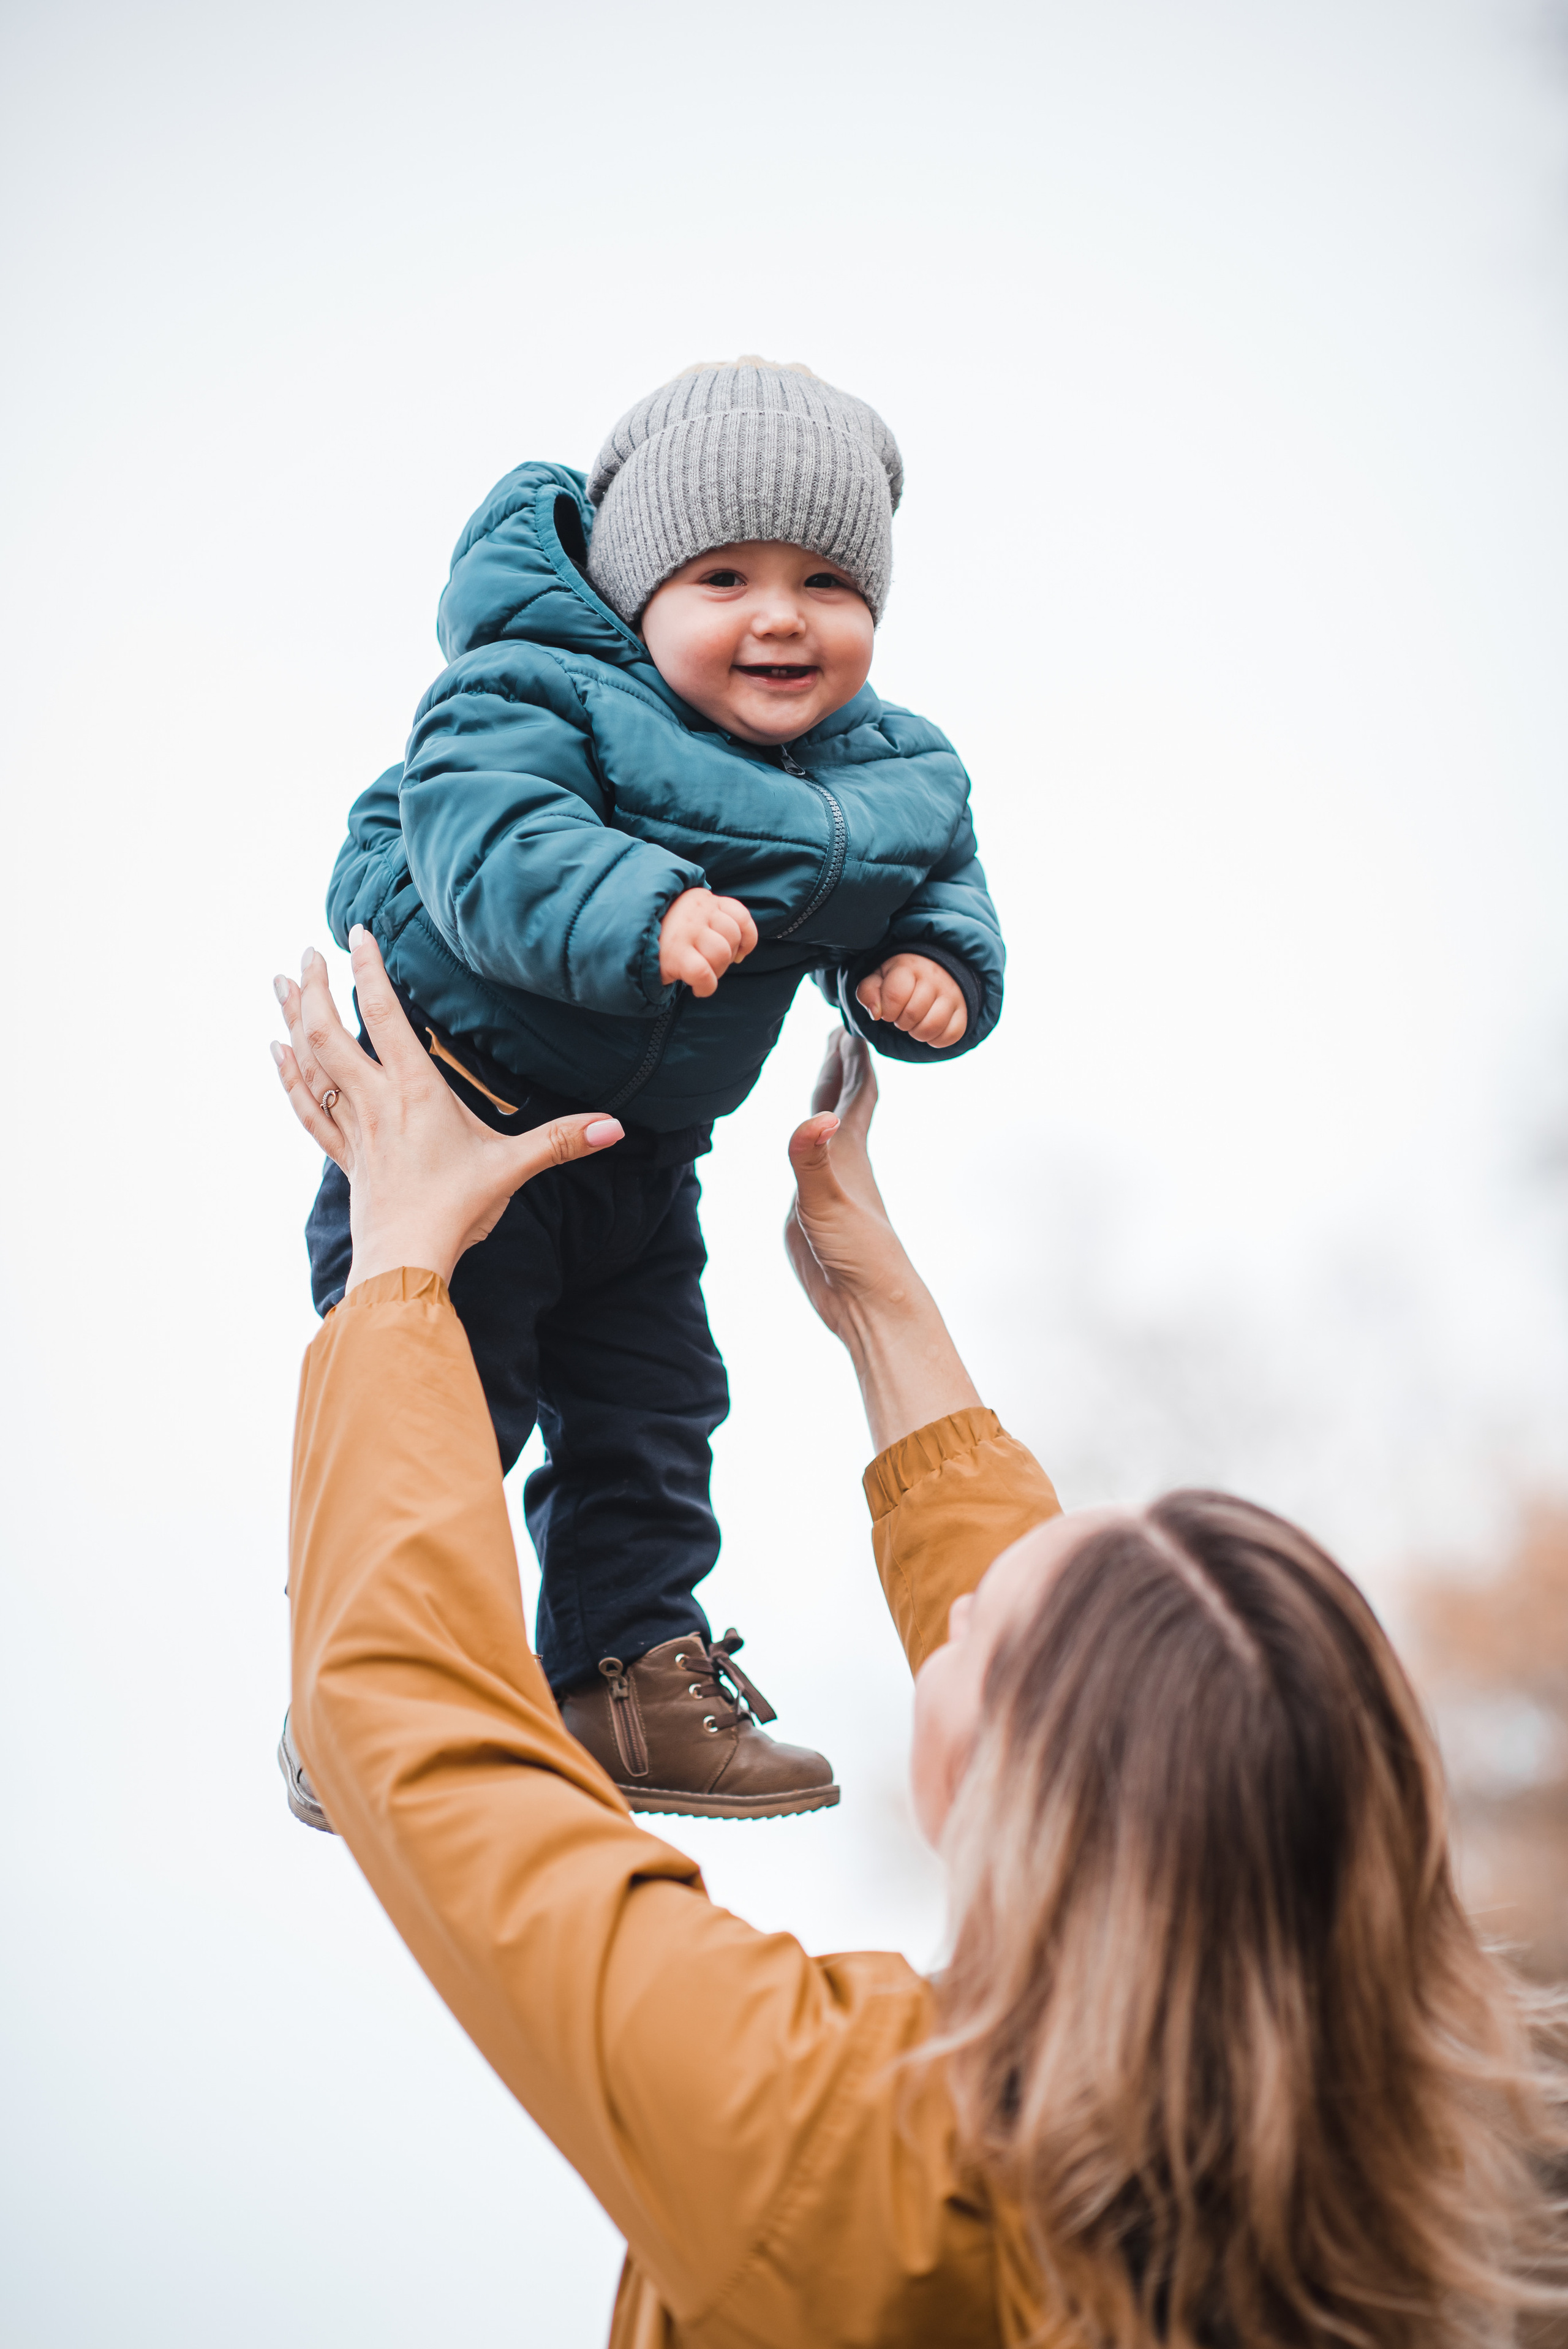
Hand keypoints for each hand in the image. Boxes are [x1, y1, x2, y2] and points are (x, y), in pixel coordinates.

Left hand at [272, 928, 622, 1290]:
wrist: (406, 1259)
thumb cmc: (457, 1210)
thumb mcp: (512, 1168)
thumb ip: (560, 1141)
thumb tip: (613, 1127)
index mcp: (414, 1092)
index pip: (385, 1016)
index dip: (368, 971)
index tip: (356, 932)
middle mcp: (375, 1101)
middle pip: (329, 1033)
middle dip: (315, 989)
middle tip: (305, 952)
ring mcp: (353, 1128)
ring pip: (312, 1064)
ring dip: (292, 1021)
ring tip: (279, 985)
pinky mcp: (345, 1155)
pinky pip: (308, 1107)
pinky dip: (290, 1077)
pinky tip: (277, 1055)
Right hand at [658, 887, 757, 996]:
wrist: (623, 938)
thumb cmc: (661, 933)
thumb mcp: (688, 915)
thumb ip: (712, 921)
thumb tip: (741, 951)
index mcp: (702, 898)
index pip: (740, 915)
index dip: (747, 938)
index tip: (739, 953)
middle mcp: (696, 910)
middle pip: (732, 937)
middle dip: (728, 958)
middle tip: (710, 966)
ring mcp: (686, 930)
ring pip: (722, 954)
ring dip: (717, 971)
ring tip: (702, 975)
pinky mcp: (675, 953)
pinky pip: (705, 974)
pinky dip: (707, 987)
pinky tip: (698, 989)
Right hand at [784, 1031, 979, 1451]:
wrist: (868, 1306)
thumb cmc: (860, 1256)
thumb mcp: (827, 1204)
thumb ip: (813, 1160)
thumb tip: (817, 1115)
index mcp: (850, 1153)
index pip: (854, 1092)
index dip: (853, 1057)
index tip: (850, 1019)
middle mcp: (844, 1163)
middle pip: (845, 1102)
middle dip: (842, 1065)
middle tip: (839, 1029)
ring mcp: (832, 1185)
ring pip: (831, 1129)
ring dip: (830, 1098)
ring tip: (828, 1072)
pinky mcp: (815, 1210)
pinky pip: (813, 1160)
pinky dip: (811, 1140)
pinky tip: (810, 1142)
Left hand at [855, 953, 966, 1047]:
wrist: (935, 969)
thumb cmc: (900, 978)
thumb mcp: (878, 979)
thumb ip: (867, 992)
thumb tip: (876, 1013)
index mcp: (909, 967)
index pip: (895, 996)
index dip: (887, 1011)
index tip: (889, 1010)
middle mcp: (934, 978)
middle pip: (912, 1015)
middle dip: (901, 1023)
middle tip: (902, 1016)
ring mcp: (951, 994)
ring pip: (932, 1027)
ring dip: (917, 1033)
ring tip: (914, 1024)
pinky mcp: (964, 1010)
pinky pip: (951, 1036)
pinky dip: (936, 1039)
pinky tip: (929, 1029)